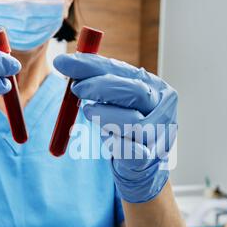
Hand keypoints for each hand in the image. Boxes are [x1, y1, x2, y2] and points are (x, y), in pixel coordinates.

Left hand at [54, 53, 177, 202]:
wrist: (143, 163)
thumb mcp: (114, 99)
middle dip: (100, 88)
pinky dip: (114, 143)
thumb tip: (63, 62)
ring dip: (105, 116)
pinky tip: (108, 138)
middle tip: (76, 88)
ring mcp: (160, 133)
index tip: (64, 63)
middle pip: (134, 92)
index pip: (122, 70)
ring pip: (131, 122)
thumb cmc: (125, 125)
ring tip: (90, 113)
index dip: (92, 65)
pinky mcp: (150, 157)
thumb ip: (94, 79)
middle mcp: (163, 107)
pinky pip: (129, 149)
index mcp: (155, 86)